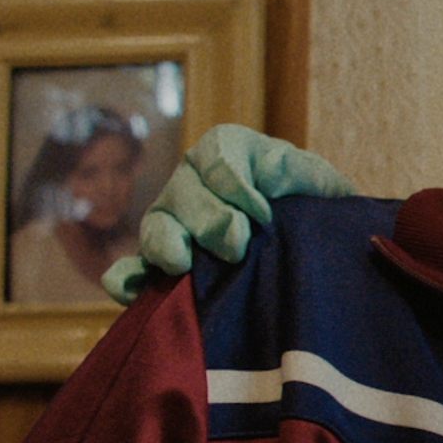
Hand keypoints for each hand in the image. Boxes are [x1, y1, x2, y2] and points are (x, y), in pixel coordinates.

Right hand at [104, 124, 355, 302]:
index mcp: (224, 150)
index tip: (263, 213)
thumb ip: (303, 174)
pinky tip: (133, 293)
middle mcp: (189, 182)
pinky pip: (129, 270)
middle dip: (209, 219)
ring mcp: (169, 222)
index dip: (235, 185)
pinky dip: (128, 281)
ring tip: (182, 264)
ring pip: (156, 229)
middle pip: (184, 194)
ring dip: (166, 246)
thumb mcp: (314, 179)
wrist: (302, 237)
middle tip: (236, 246)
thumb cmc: (304, 199)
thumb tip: (272, 181)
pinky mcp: (158, 263)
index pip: (218, 158)